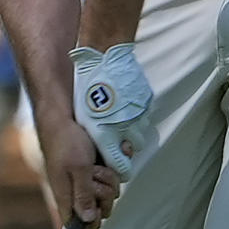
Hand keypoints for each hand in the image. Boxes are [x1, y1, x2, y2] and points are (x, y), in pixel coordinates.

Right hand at [38, 116, 120, 228]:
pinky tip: (105, 156)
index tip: (97, 206)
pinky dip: (114, 166)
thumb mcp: (77, 168)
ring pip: (111, 193)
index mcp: (67, 199)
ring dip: (109, 177)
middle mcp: (78, 194)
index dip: (91, 223)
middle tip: (95, 175)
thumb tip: (88, 220)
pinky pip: (114, 176)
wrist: (65, 117)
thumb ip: (83, 194)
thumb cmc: (66, 142)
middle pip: (102, 210)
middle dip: (105, 193)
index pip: (79, 227)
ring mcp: (89, 182)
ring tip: (96, 163)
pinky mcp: (98, 171)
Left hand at [69, 43, 156, 180]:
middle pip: (134, 150)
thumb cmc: (87, 87)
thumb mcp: (83, 116)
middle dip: (127, 147)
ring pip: (141, 134)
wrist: (103, 59)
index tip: (118, 166)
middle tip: (117, 137)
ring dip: (133, 131)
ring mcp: (138, 115)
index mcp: (105, 135)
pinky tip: (126, 105)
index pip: (120, 167)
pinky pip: (144, 116)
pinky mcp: (145, 102)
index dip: (120, 169)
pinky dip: (137, 114)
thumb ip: (94, 136)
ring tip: (121, 119)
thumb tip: (99, 150)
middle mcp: (124, 129)